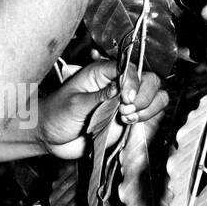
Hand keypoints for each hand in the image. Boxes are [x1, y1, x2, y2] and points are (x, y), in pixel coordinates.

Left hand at [36, 60, 168, 159]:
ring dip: (148, 106)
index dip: (133, 81)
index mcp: (102, 72)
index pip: (129, 68)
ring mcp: (125, 101)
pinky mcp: (128, 117)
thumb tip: (121, 89)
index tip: (126, 99)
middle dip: (143, 95)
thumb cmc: (57, 114)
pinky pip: (150, 112)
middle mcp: (118, 84)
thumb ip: (100, 97)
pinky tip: (129, 122)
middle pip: (149, 79)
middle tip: (125, 109)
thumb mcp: (75, 104)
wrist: (51, 137)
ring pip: (155, 95)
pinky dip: (147, 116)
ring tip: (126, 117)